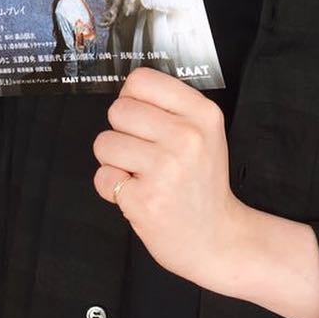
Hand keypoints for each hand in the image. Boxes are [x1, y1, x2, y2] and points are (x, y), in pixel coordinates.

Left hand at [93, 68, 248, 289]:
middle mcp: (187, 137)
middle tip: (143, 150)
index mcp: (203, 114)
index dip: (132, 97)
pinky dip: (112, 187)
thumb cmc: (203, 181)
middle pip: (118, 109)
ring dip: (114, 160)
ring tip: (140, 172)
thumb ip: (172, 107)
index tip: (141, 115)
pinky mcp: (144, 200)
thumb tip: (127, 91)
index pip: (141, 80)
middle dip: (122, 130)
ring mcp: (165, 169)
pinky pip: (102, 177)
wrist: (217, 237)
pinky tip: (137, 192)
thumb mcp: (206, 132)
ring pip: (104, 142)